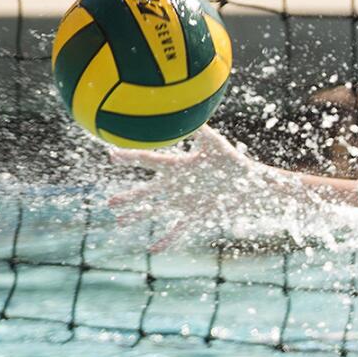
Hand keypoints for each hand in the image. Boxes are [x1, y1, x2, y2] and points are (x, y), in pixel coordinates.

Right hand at [107, 126, 279, 252]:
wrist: (248, 182)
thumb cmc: (232, 160)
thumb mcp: (214, 143)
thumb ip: (200, 129)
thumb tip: (191, 107)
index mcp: (178, 166)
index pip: (149, 161)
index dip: (130, 158)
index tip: (111, 155)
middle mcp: (177, 185)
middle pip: (147, 191)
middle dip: (128, 197)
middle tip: (109, 202)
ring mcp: (184, 201)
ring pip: (156, 210)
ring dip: (139, 216)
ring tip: (121, 222)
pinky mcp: (196, 215)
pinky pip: (178, 229)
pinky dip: (167, 239)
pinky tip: (153, 249)